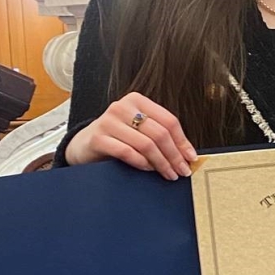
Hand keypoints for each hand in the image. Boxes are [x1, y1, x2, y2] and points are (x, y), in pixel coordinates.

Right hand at [64, 92, 195, 179]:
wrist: (83, 145)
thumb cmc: (117, 138)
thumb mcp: (138, 130)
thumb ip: (159, 135)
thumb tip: (187, 154)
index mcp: (137, 101)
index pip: (168, 120)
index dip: (183, 141)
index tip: (191, 158)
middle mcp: (122, 107)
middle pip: (159, 133)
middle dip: (174, 155)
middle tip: (182, 171)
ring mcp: (108, 121)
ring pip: (146, 144)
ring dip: (161, 163)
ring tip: (168, 174)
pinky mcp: (98, 138)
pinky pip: (127, 152)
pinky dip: (141, 163)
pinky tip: (148, 170)